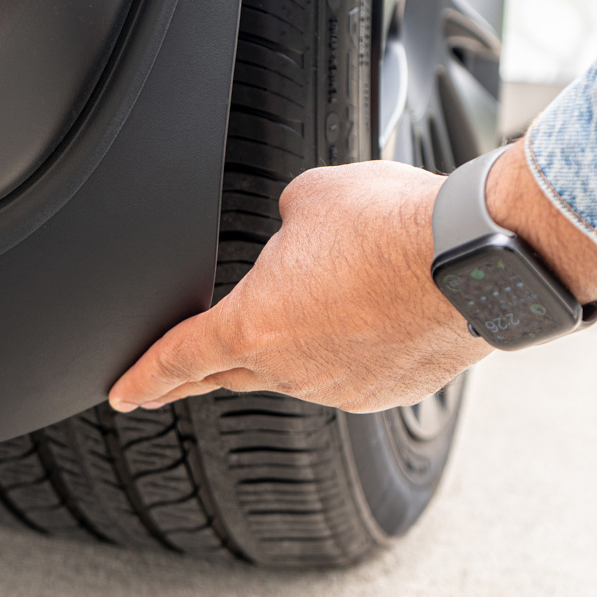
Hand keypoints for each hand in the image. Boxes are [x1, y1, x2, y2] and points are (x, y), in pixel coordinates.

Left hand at [109, 160, 490, 413]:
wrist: (474, 258)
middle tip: (171, 384)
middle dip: (195, 375)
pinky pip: (342, 374)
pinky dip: (337, 352)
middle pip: (225, 374)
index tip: (121, 396)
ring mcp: (338, 386)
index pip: (176, 358)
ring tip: (305, 310)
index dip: (142, 377)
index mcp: (252, 324)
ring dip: (285, 347)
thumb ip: (282, 225)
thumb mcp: (308, 201)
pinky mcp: (383, 391)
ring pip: (290, 372)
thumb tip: (294, 234)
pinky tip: (356, 321)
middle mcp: (290, 367)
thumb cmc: (389, 227)